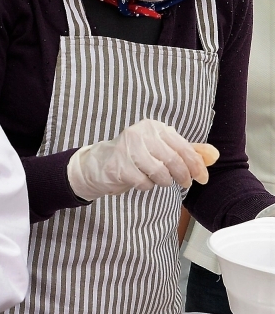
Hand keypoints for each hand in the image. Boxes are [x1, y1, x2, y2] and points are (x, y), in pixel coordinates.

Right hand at [67, 119, 216, 201]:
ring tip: (158, 179)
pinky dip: (147, 186)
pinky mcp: (119, 166)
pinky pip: (144, 182)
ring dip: (163, 181)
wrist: (99, 164)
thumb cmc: (134, 157)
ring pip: (160, 172)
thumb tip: (214, 155)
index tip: (202, 178)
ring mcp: (127, 149)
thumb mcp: (162, 150)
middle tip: (185, 183)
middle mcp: (140, 133)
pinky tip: (141, 181)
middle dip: (183, 176)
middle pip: (174, 160)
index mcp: (154, 127)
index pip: (183, 146)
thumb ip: (188, 151)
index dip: (196, 165)